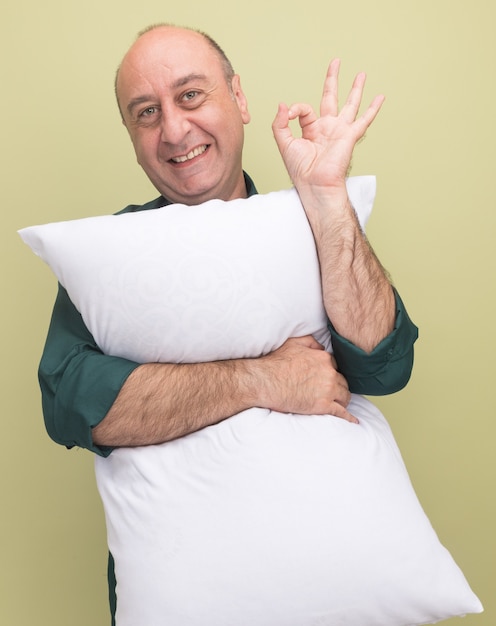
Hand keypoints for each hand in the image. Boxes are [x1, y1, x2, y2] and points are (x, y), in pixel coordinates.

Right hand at [254, 335, 357, 422]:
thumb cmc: (276, 363)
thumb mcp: (293, 343)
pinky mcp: (323, 406)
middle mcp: (329, 373)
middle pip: (342, 381)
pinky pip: (342, 413)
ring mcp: (328, 390)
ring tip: (340, 404)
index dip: (331, 372)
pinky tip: (353, 420)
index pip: (335, 366)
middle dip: (339, 386)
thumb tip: (320, 346)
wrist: (266, 382)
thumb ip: (310, 342)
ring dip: (343, 399)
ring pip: (345, 396)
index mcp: (324, 358)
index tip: (327, 378)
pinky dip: (348, 417)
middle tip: (333, 392)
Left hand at [272, 59, 384, 193]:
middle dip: (333, 79)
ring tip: (362, 74)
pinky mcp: (350, 136)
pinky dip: (373, 108)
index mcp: (311, 130)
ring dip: (356, 88)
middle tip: (336, 62)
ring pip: (350, 104)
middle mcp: (327, 128)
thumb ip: (280, 124)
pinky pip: (364, 120)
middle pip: (331, 97)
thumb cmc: (300, 170)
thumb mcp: (284, 143)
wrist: (314, 184)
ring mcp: (340, 131)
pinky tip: (381, 97)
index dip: (296, 108)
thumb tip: (283, 105)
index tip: (289, 114)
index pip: (305, 109)